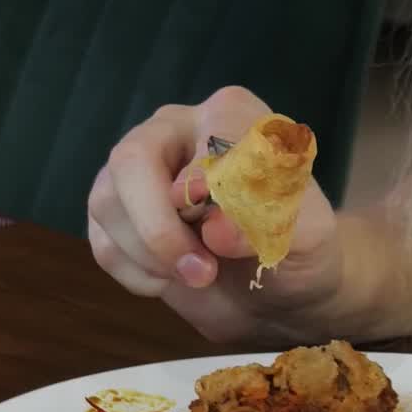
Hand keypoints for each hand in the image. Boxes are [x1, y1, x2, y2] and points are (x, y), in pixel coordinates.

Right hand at [87, 86, 338, 343]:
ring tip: (201, 276)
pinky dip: (138, 274)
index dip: (209, 187)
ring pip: (108, 203)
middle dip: (159, 227)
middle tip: (202, 273)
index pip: (204, 134)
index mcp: (229, 116)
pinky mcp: (116, 217)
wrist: (277, 295)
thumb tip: (216, 231)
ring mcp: (137, 173)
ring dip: (151, 255)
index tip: (232, 235)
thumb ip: (271, 220)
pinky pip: (103, 243)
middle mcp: (175, 131)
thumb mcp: (308, 235)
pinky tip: (173, 280)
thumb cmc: (296, 251)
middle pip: (131, 159)